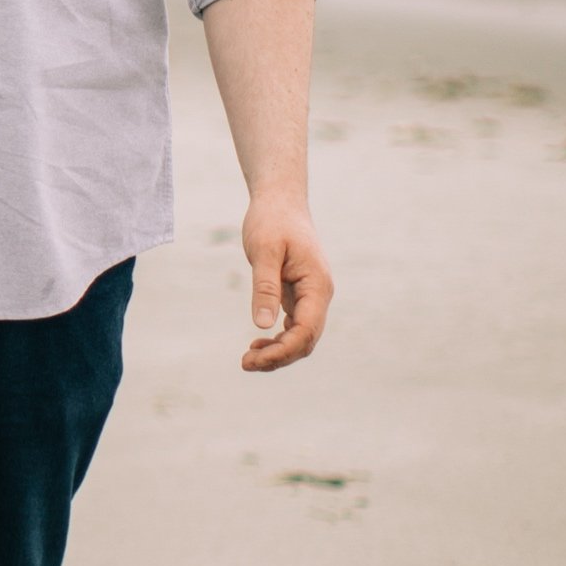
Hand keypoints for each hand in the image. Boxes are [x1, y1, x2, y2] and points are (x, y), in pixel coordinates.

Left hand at [240, 189, 332, 370]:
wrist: (280, 201)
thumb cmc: (272, 221)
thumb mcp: (264, 251)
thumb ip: (265, 287)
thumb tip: (262, 325)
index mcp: (317, 285)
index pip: (307, 330)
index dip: (283, 350)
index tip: (255, 358)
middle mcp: (320, 294)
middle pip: (307, 339)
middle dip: (279, 357)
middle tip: (245, 364)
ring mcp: (311, 296)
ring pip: (302, 336)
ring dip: (279, 352)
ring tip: (248, 359)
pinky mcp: (300, 295)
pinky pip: (295, 326)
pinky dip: (279, 339)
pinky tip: (258, 343)